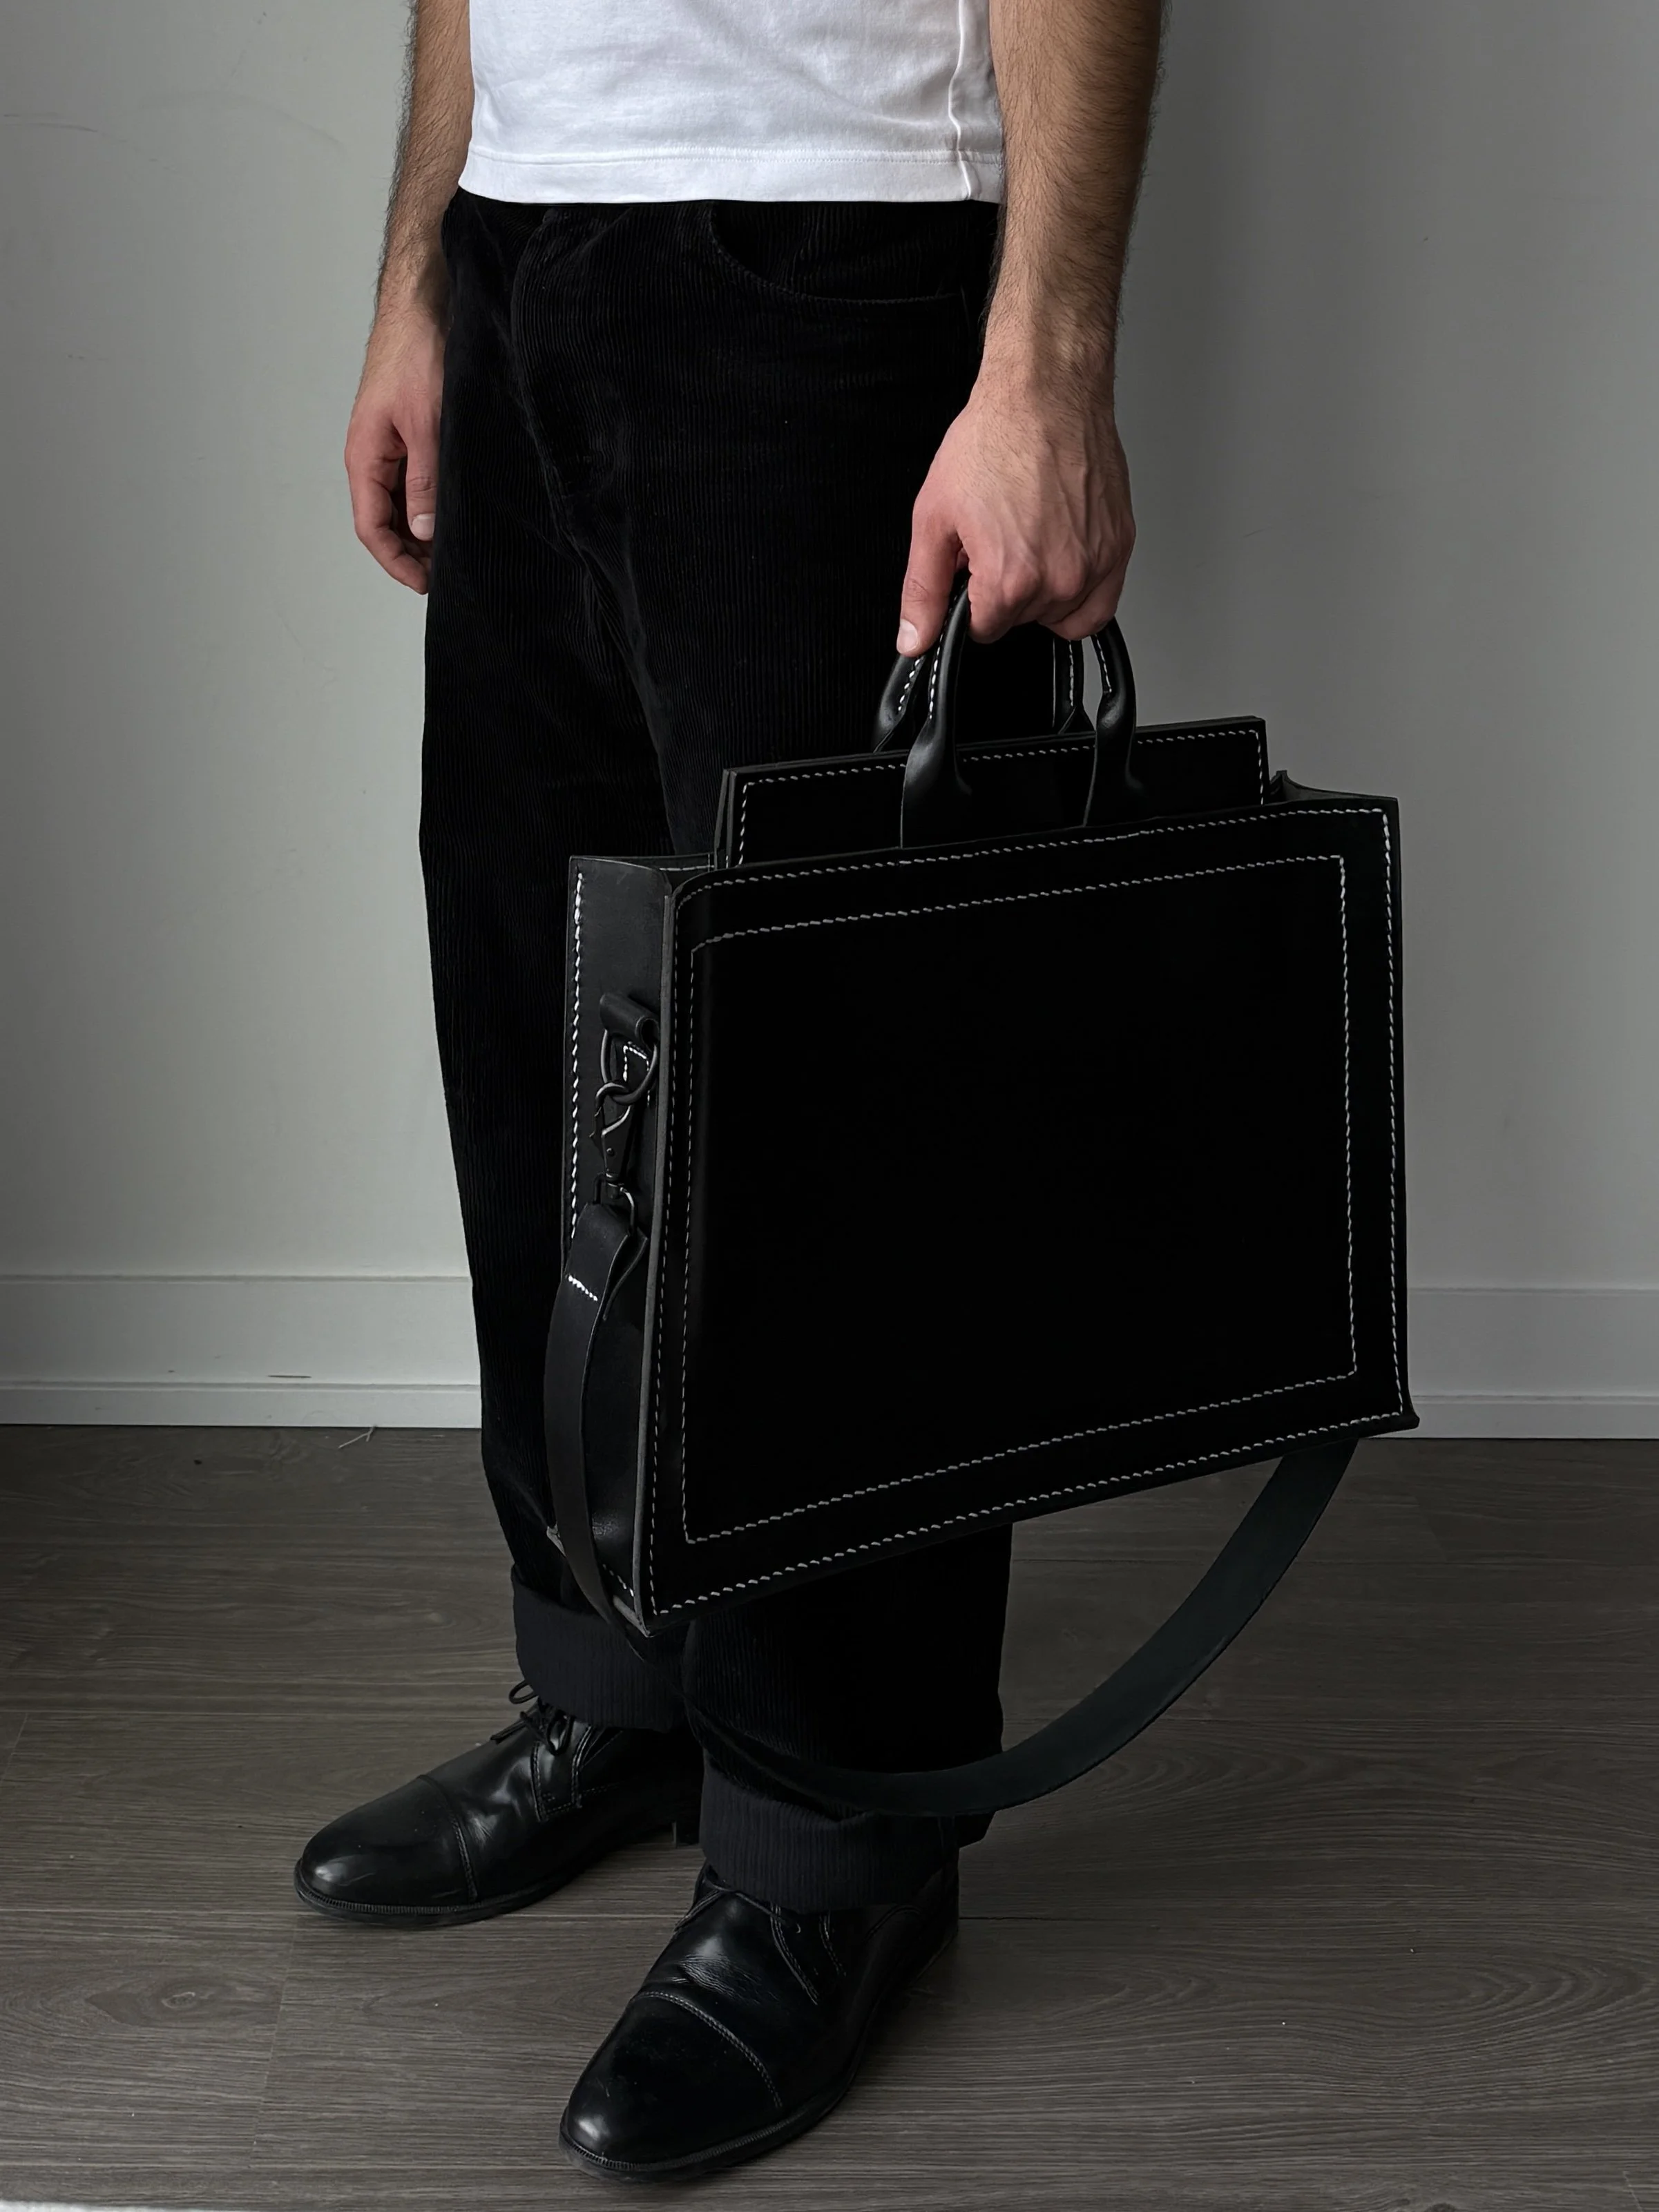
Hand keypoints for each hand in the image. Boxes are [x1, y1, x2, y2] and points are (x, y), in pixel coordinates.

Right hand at [344, 307, 446, 593]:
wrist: (424, 306)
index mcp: (365, 457)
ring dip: (425, 530)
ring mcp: (392, 448)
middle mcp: (374, 457)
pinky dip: (434, 503)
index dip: (397, 562)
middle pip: (387, 523)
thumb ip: (425, 479)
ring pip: (404, 505)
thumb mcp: (427, 424)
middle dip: (413, 553)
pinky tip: (457, 514)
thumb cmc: (417, 354)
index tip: (426, 584)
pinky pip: (417, 483)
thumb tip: (424, 530)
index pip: (372, 528)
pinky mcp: (411, 437)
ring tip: (456, 550)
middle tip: (449, 574)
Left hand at [896, 351, 1134, 652]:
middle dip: (1005, 590)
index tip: (974, 566)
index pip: (984, 629)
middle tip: (1000, 539)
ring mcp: (1095, 565)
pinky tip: (1061, 559)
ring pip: (1062, 616)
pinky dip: (1081, 594)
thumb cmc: (994, 441)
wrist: (1045, 393)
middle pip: (1022, 622)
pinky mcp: (1120, 546)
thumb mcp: (934, 519)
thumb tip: (914, 639)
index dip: (971, 598)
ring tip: (1031, 540)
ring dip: (1043, 593)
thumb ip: (922, 589)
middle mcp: (1060, 580)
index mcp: (1011, 580)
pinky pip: (1101, 604)